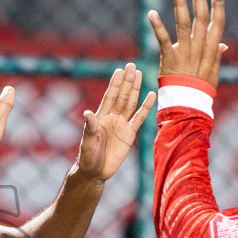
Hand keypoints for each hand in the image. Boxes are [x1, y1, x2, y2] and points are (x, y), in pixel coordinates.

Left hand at [76, 64, 155, 181]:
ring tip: (139, 74)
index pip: (110, 97)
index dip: (115, 84)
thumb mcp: (87, 144)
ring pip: (130, 103)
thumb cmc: (88, 157)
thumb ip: (90, 128)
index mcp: (101, 117)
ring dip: (135, 89)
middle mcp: (112, 117)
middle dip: (126, 81)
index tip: (119, 70)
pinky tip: (151, 95)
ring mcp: (121, 124)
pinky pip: (139, 118)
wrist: (96, 171)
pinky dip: (145, 107)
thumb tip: (87, 113)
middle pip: (122, 96)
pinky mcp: (130, 134)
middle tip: (132, 66)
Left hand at [147, 0, 226, 86]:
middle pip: (201, 20)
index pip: (217, 25)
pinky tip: (151, 13)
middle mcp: (199, 49)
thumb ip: (216, 56)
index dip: (218, 8)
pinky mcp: (169, 58)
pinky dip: (157, 25)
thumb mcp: (212, 74)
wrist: (187, 105)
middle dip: (199, 0)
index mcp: (211, 51)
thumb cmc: (199, 90)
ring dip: (180, 5)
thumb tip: (223, 44)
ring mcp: (184, 53)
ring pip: (183, 25)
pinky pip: (163, 39)